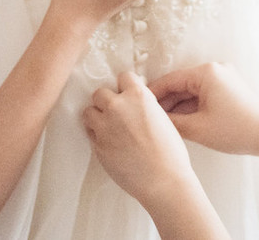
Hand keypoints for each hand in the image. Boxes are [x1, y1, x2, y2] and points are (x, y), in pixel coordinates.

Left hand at [83, 72, 195, 209]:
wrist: (163, 181)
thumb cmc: (169, 152)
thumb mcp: (161, 116)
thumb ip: (143, 104)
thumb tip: (132, 101)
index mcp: (138, 96)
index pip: (123, 76)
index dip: (125, 86)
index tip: (125, 93)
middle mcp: (118, 107)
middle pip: (100, 93)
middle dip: (106, 101)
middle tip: (115, 112)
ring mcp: (105, 126)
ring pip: (89, 111)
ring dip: (97, 116)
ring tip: (107, 126)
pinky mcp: (98, 145)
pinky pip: (90, 132)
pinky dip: (96, 134)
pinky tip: (108, 140)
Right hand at [149, 62, 258, 155]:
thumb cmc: (236, 131)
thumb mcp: (197, 128)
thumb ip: (172, 122)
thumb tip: (152, 117)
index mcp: (206, 72)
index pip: (171, 80)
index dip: (153, 94)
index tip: (137, 104)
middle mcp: (214, 69)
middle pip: (181, 84)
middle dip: (165, 101)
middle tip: (146, 116)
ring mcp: (222, 77)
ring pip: (191, 90)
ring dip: (177, 104)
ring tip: (160, 121)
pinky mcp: (228, 87)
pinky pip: (202, 93)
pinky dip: (191, 105)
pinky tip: (179, 120)